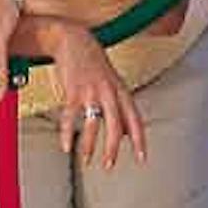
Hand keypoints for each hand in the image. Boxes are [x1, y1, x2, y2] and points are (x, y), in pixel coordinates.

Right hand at [48, 25, 146, 169]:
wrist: (76, 41)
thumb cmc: (96, 65)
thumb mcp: (115, 84)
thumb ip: (121, 108)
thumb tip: (126, 133)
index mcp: (123, 92)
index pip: (135, 120)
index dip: (139, 141)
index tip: (142, 159)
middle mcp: (110, 93)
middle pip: (116, 125)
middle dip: (113, 148)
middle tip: (109, 166)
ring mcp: (92, 91)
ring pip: (92, 124)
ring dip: (89, 145)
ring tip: (87, 160)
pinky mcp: (73, 90)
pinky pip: (69, 117)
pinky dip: (66, 134)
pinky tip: (65, 147)